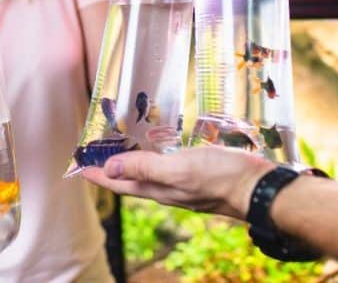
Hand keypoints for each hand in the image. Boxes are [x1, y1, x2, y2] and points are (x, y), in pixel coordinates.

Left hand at [81, 146, 273, 219]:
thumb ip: (145, 167)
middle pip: (131, 180)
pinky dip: (157, 158)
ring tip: (122, 149)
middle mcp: (168, 189)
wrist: (258, 188)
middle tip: (96, 156)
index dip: (99, 175)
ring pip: (150, 175)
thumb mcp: (178, 169)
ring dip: (133, 163)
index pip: (119, 182)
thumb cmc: (220, 177)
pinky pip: (169, 168)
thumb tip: (109, 168)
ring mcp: (184, 184)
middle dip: (111, 169)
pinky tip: (162, 148)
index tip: (79, 166)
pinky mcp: (199, 176)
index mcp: (158, 189)